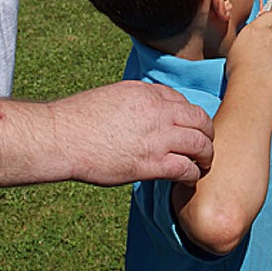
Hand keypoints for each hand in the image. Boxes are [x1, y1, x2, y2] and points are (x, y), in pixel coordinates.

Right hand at [49, 80, 213, 186]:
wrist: (64, 136)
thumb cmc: (81, 117)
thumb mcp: (114, 95)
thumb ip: (136, 99)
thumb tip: (146, 109)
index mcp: (147, 92)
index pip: (182, 101)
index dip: (188, 116)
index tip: (187, 127)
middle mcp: (157, 111)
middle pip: (199, 119)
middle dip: (207, 132)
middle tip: (205, 144)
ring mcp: (157, 137)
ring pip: (199, 143)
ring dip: (206, 154)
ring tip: (204, 163)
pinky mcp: (151, 163)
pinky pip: (186, 168)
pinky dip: (193, 174)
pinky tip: (189, 178)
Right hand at [225, 11, 271, 92]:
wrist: (253, 85)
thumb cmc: (240, 72)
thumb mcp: (236, 50)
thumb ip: (247, 42)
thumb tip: (249, 46)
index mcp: (254, 30)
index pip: (269, 16)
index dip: (271, 21)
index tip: (270, 28)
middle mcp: (270, 34)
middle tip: (269, 55)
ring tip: (271, 70)